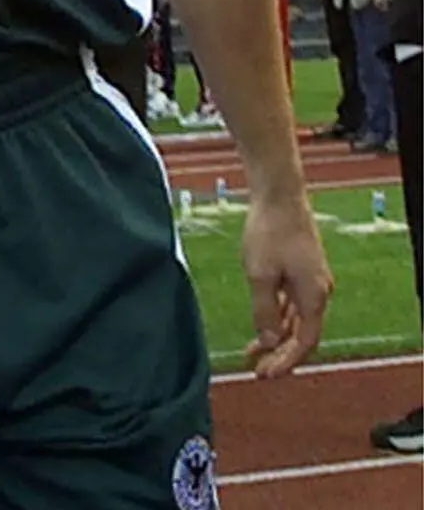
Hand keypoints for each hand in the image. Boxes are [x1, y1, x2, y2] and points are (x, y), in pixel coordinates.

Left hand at [240, 193, 331, 378]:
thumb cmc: (269, 232)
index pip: (304, 342)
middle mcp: (319, 292)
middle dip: (280, 354)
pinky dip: (277, 317)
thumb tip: (271, 343)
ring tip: (253, 352)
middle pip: (302, 334)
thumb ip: (265, 311)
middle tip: (257, 369)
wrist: (279, 196)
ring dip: (277, 337)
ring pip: (296, 320)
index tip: (264, 375)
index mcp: (314, 296)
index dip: (286, 362)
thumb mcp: (259, 275)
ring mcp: (311, 281)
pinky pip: (292, 304)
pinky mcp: (301, 271)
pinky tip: (262, 325)